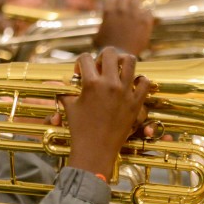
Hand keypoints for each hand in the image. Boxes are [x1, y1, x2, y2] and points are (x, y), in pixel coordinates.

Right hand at [59, 47, 150, 180]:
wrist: (95, 150)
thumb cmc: (80, 129)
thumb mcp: (69, 106)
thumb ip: (64, 91)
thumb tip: (58, 83)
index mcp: (91, 83)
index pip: (85, 58)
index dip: (80, 63)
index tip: (80, 73)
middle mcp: (110, 84)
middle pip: (110, 52)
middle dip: (102, 56)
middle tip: (100, 69)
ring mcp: (125, 92)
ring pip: (130, 61)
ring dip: (122, 62)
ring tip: (117, 71)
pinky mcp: (136, 103)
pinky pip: (144, 82)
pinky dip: (139, 80)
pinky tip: (131, 84)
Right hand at [93, 0, 154, 56]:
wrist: (120, 56)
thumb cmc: (106, 48)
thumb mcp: (98, 35)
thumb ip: (102, 25)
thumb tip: (104, 21)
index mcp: (109, 11)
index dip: (114, 4)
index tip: (116, 7)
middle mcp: (121, 10)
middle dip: (125, 1)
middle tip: (128, 6)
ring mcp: (134, 14)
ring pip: (136, 0)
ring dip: (136, 5)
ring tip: (137, 11)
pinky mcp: (145, 21)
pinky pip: (148, 10)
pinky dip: (146, 14)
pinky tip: (145, 19)